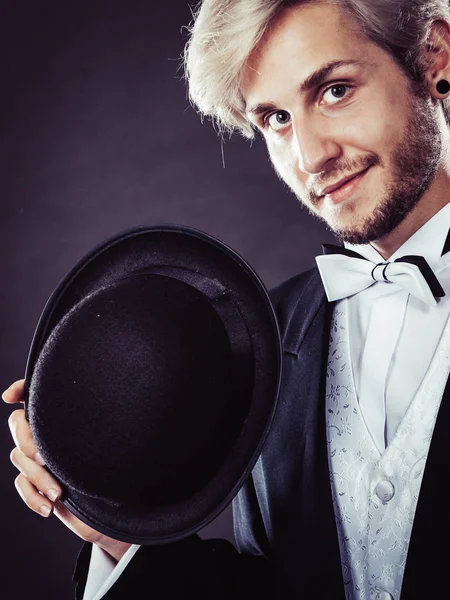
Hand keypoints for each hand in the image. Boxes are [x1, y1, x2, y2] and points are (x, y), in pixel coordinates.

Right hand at [3, 379, 130, 560]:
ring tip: (58, 493)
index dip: (22, 389)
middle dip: (28, 441)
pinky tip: (49, 508)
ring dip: (38, 477)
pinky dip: (32, 496)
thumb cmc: (125, 472)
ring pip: (20, 457)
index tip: (10, 397)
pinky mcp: (39, 481)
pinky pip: (22, 483)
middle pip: (18, 423)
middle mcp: (54, 431)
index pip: (41, 394)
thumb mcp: (113, 443)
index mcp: (71, 415)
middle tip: (46, 459)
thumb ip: (93, 424)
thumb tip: (61, 412)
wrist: (123, 509)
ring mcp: (44, 456)